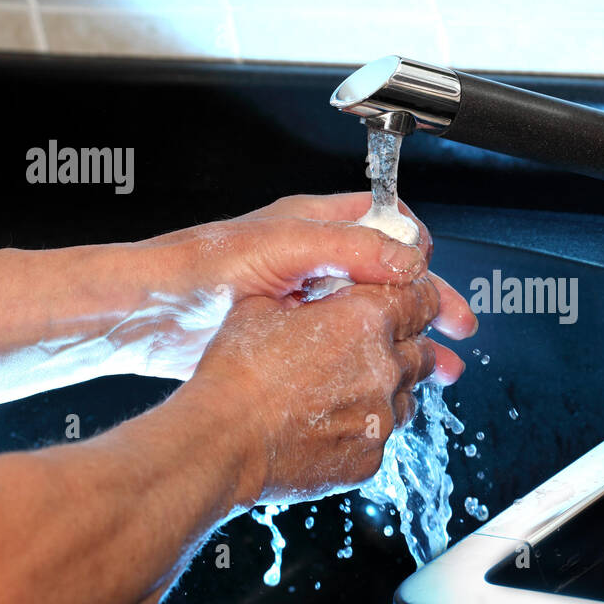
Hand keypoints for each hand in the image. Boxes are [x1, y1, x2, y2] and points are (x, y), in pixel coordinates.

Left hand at [132, 194, 476, 381]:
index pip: (389, 225)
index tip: (436, 281)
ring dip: (410, 338)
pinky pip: (347, 342)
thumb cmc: (198, 274)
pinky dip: (376, 358)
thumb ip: (348, 247)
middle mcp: (315, 257)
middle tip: (459, 329)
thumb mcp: (282, 249)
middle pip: (391, 275)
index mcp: (316, 224)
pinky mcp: (290, 334)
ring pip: (373, 313)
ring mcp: (304, 297)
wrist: (144, 319)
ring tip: (442, 368)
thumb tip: (409, 256)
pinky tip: (389, 380)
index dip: (419, 251)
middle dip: (430, 302)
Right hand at [193, 277, 441, 504]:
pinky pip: (381, 437)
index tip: (418, 303)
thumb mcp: (262, 308)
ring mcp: (382, 417)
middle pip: (422, 352)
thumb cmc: (236, 373)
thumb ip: (305, 297)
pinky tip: (333, 426)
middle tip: (387, 348)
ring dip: (391, 390)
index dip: (421, 299)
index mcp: (365, 320)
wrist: (222, 441)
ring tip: (353, 390)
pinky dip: (366, 429)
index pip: (422, 300)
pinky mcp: (370, 458)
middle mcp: (385, 368)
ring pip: (407, 397)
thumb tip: (311, 296)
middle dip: (409, 347)